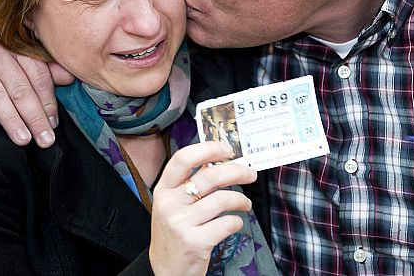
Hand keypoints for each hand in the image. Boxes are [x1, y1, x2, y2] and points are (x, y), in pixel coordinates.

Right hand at [0, 26, 72, 146]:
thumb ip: (48, 67)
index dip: (48, 101)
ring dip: (11, 118)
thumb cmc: (6, 54)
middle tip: (44, 139)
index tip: (54, 124)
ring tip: (23, 139)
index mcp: (21, 46)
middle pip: (20, 88)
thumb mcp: (27, 55)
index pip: (38, 76)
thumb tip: (71, 78)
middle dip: (34, 116)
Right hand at [150, 141, 256, 275]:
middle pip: (209, 176)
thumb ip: (189, 182)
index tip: (227, 149)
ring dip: (241, 200)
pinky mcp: (195, 242)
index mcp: (163, 190)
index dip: (207, 149)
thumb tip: (213, 159)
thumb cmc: (173, 234)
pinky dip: (237, 222)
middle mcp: (169, 204)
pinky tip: (235, 223)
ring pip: (222, 199)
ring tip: (245, 204)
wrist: (164, 270)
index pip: (183, 159)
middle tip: (250, 174)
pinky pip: (227, 223)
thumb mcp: (173, 205)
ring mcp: (181, 223)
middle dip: (237, 171)